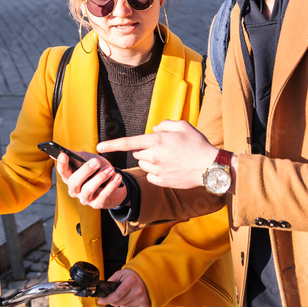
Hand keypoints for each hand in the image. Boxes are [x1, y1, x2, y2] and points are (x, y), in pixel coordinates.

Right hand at [56, 153, 126, 209]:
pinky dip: (111, 185)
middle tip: (96, 161)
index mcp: (70, 177)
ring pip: (88, 190)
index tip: (64, 155)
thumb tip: (63, 151)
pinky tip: (117, 177)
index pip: (62, 171)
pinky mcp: (97, 204)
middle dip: (85, 171)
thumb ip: (77, 156)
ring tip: (110, 169)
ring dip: (100, 178)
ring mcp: (85, 198)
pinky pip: (103, 196)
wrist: (113, 183)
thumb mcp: (87, 160)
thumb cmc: (97, 170)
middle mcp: (74, 190)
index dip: (61, 164)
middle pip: (74, 182)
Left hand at [97, 120, 215, 189]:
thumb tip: (154, 130)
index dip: (112, 144)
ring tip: (170, 159)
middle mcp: (153, 156)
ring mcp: (156, 170)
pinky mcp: (161, 182)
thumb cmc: (197, 144)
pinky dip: (157, 172)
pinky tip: (171, 169)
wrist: (209, 167)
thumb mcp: (183, 126)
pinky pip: (151, 175)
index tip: (98, 147)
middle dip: (145, 149)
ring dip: (151, 161)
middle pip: (138, 153)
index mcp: (156, 140)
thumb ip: (164, 124)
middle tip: (164, 148)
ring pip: (144, 164)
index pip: (128, 142)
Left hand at [99, 268, 149, 306]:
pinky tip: (130, 299)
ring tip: (124, 296)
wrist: (146, 277)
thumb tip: (103, 291)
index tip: (100, 301)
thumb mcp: (120, 274)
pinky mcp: (145, 304)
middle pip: (119, 303)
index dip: (107, 299)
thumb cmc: (131, 275)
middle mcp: (138, 290)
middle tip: (112, 298)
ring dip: (121, 304)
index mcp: (131, 281)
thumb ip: (111, 281)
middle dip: (112, 302)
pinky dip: (128, 306)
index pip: (117, 295)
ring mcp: (142, 298)